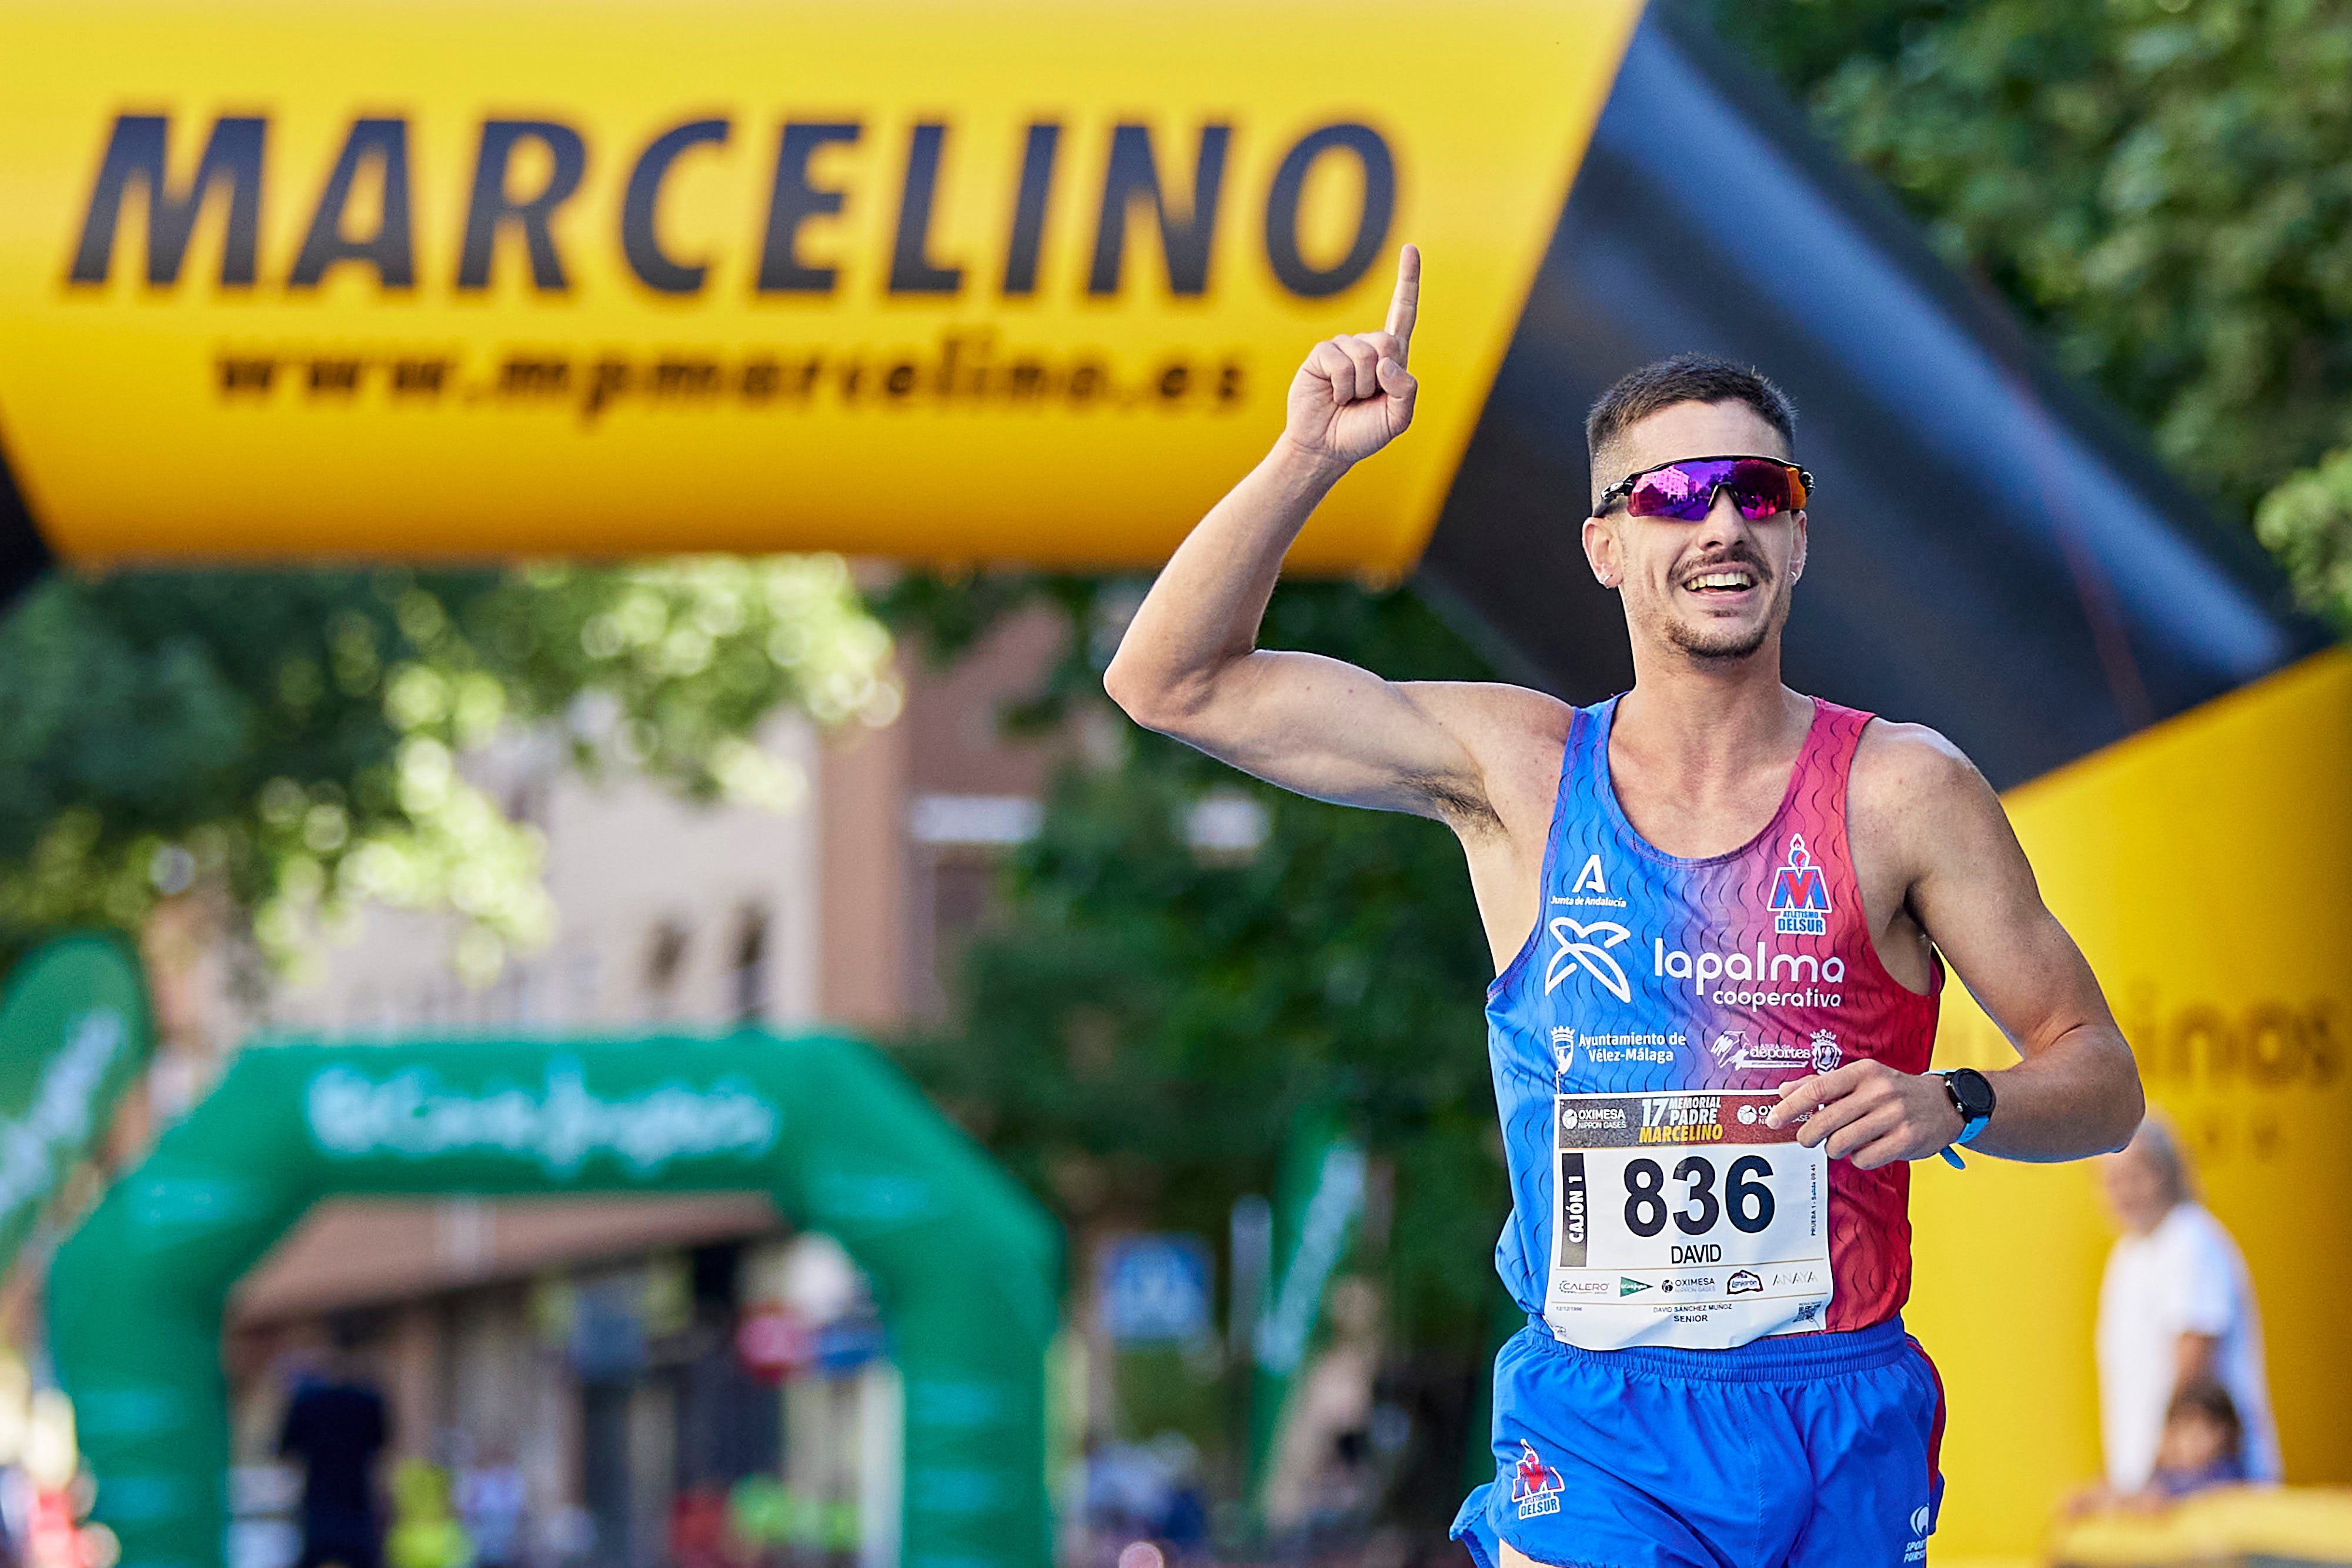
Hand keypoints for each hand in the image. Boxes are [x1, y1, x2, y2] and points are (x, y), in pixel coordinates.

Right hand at [1280, 244, 1418, 472]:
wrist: (1325, 447)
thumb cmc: (1362, 433)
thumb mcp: (1397, 419)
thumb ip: (1405, 392)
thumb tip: (1387, 363)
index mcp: (1391, 357)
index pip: (1402, 313)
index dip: (1408, 281)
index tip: (1410, 249)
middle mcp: (1367, 347)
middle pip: (1388, 341)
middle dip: (1382, 375)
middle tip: (1366, 397)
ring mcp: (1342, 348)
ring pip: (1365, 355)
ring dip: (1359, 387)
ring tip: (1348, 400)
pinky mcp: (1321, 355)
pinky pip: (1340, 361)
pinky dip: (1341, 386)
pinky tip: (1333, 396)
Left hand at [1764, 1061, 1965, 1170]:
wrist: (1945, 1104)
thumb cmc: (1893, 1092)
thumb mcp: (1861, 1079)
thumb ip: (1822, 1084)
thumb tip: (1783, 1091)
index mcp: (1863, 1072)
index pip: (1817, 1089)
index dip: (1790, 1107)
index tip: (1772, 1120)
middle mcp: (1879, 1091)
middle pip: (1825, 1121)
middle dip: (1808, 1135)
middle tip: (1806, 1139)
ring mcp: (1894, 1116)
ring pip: (1842, 1143)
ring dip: (1834, 1149)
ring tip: (1842, 1143)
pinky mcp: (1907, 1139)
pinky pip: (1864, 1159)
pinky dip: (1858, 1159)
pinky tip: (1867, 1149)